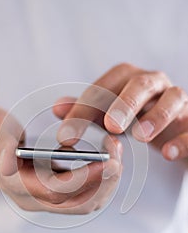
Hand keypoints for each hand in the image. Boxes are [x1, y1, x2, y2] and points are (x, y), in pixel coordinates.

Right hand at [0, 107, 121, 212]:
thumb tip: (10, 155)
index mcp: (17, 185)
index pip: (57, 192)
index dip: (85, 179)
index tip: (109, 161)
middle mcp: (34, 199)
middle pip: (78, 203)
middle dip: (105, 182)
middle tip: (118, 154)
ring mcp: (46, 199)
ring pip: (86, 203)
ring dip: (107, 182)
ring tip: (115, 153)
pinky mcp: (56, 194)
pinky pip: (86, 196)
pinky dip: (101, 181)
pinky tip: (106, 160)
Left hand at [55, 63, 187, 160]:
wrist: (173, 128)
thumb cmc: (137, 117)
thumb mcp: (108, 114)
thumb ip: (86, 111)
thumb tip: (58, 108)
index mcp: (130, 80)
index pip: (106, 85)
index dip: (85, 106)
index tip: (68, 133)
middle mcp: (156, 85)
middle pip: (142, 83)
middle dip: (125, 103)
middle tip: (110, 126)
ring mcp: (179, 102)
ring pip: (174, 98)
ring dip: (157, 116)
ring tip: (141, 136)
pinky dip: (183, 139)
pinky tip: (169, 153)